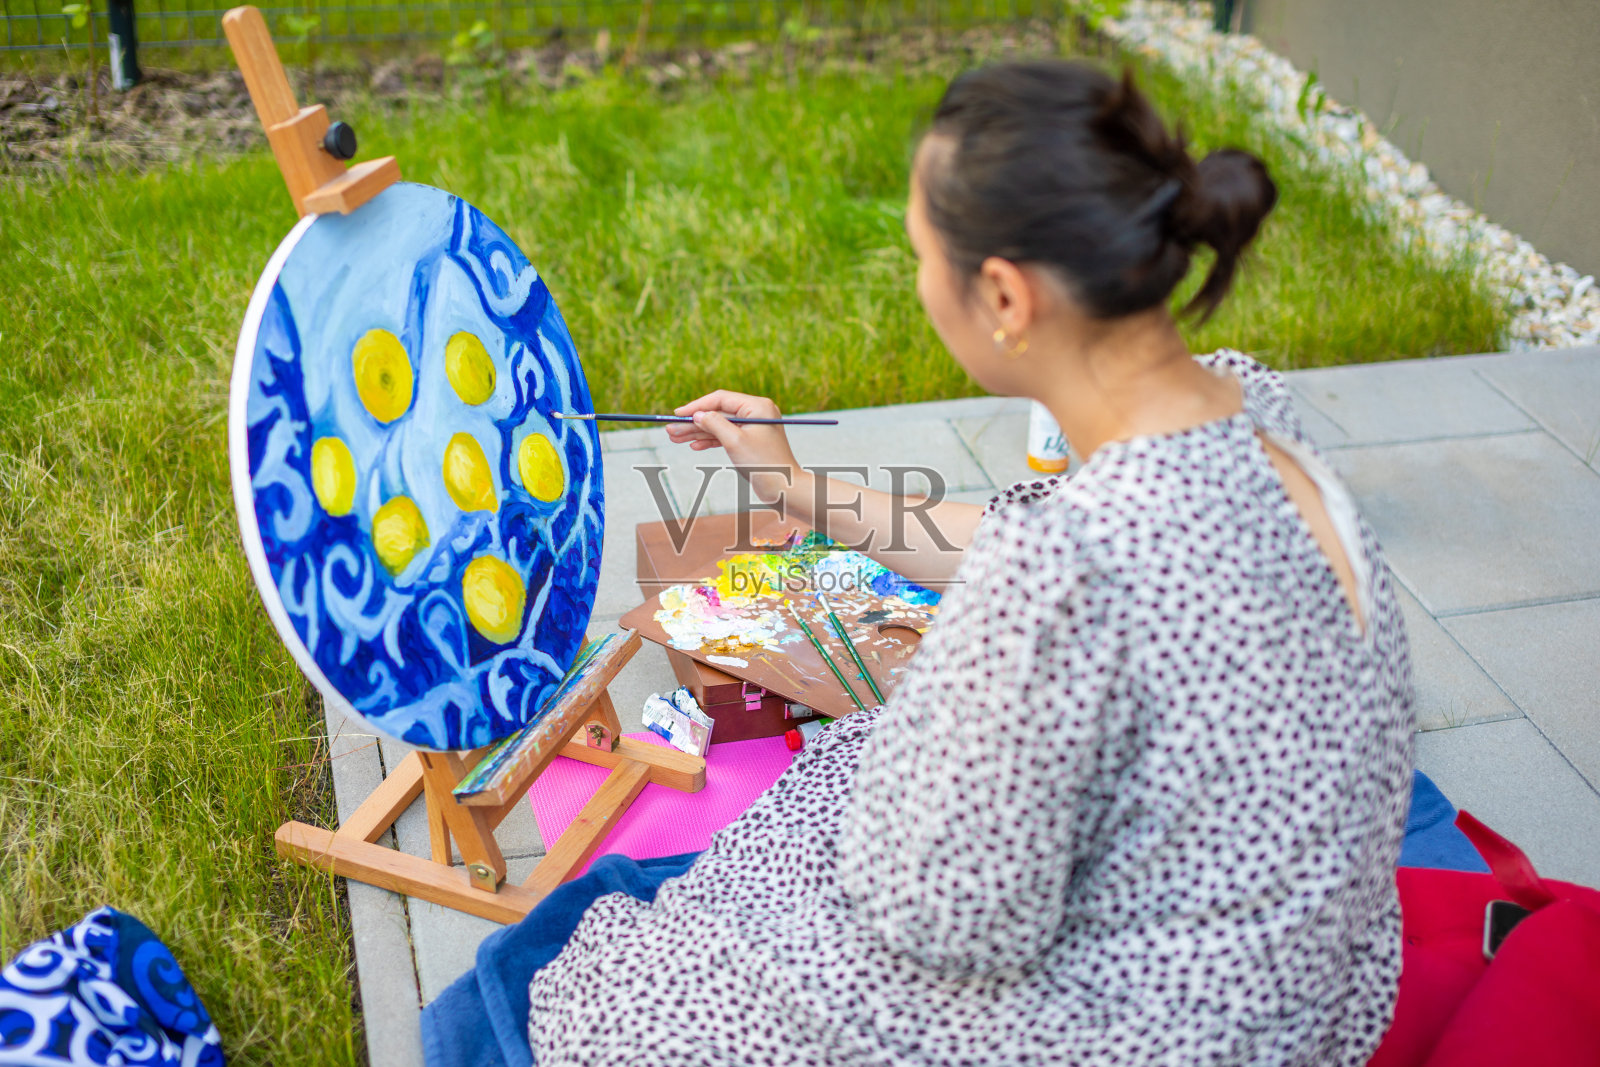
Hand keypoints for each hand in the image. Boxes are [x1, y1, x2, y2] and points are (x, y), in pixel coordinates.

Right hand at [667, 390, 802, 505]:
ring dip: (697, 433)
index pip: (720, 399)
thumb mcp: (734, 441)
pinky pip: (726, 436)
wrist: (785, 488)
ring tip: (675, 438)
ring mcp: (753, 427)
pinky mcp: (750, 441)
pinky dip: (710, 441)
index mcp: (757, 406)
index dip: (697, 406)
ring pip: (719, 426)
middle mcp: (756, 413)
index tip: (677, 414)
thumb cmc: (764, 464)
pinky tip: (694, 446)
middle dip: (693, 422)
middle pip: (717, 413)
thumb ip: (714, 424)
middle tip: (670, 429)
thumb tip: (698, 414)